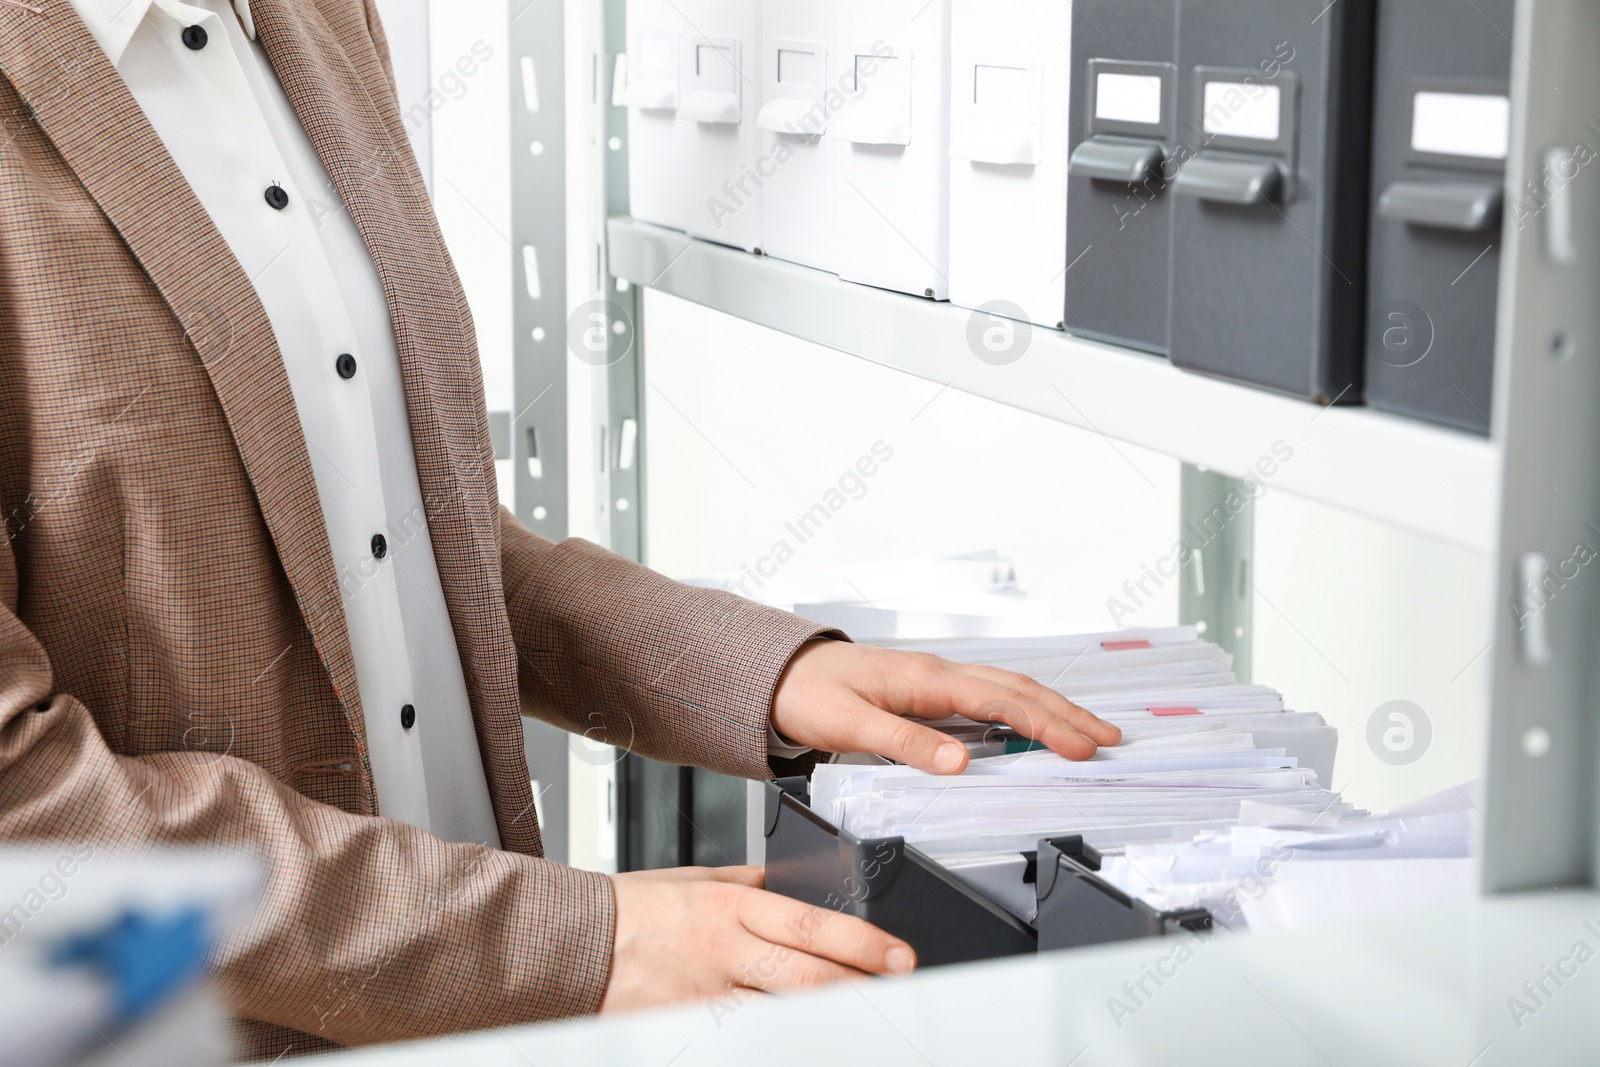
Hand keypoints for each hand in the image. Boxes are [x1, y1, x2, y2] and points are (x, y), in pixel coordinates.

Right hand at [601, 865, 915, 1012]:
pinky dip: (773, 1041)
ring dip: (825, 1022)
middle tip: (901, 994)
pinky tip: (798, 1040)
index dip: (863, 943)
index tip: (900, 955)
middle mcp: (722, 952)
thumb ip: (747, 884)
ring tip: (863, 1024)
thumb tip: (794, 884)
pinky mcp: (685, 1028)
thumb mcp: (694, 880)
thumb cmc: (629, 910)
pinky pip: (743, 1040)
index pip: (812, 925)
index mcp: (729, 907)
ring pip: (780, 1016)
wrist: (568, 944)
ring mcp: (704, 997)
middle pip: (806, 978)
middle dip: (860, 989)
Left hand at [771, 640, 1120, 773]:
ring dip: (1050, 709)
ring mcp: (935, 679)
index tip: (1082, 747)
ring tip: (1088, 731)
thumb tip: (960, 763)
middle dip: (1067, 714)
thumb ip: (905, 744)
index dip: (1047, 725)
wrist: (777, 675)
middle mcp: (938, 673)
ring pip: (1007, 688)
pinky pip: (987, 695)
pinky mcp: (927, 689)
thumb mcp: (850, 727)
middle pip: (1018, 689)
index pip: (1002, 701)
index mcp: (927, 680)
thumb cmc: (809, 696)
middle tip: (1110, 739)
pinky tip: (1032, 724)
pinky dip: (1021, 708)